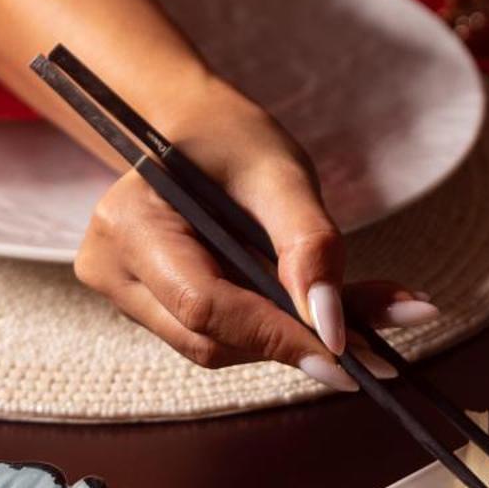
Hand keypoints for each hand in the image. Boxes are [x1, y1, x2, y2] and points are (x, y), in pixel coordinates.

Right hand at [73, 78, 437, 383]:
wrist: (193, 129)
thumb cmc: (230, 137)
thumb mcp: (281, 173)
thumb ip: (309, 245)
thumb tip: (332, 327)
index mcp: (130, 222)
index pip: (205, 306)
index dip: (277, 336)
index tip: (348, 359)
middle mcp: (111, 265)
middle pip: (210, 338)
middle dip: (294, 342)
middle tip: (377, 345)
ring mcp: (123, 292)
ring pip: (217, 347)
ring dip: (289, 339)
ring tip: (361, 321)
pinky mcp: (146, 307)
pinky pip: (216, 336)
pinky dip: (272, 330)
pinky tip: (318, 314)